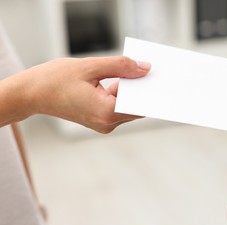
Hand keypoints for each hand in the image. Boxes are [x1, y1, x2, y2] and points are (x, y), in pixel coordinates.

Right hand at [0, 56, 150, 132]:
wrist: (33, 94)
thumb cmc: (56, 79)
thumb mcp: (91, 67)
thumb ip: (121, 66)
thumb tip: (145, 68)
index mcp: (106, 112)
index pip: (141, 105)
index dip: (153, 91)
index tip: (164, 80)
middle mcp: (107, 123)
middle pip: (136, 106)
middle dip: (143, 88)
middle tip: (151, 70)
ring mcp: (103, 124)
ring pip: (128, 106)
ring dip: (130, 90)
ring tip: (133, 71)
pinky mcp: (100, 120)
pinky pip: (118, 107)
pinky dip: (121, 94)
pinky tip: (119, 79)